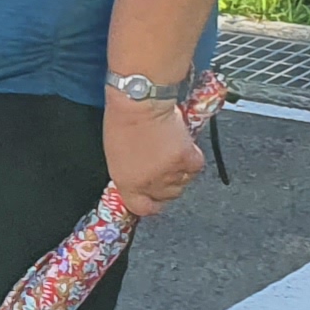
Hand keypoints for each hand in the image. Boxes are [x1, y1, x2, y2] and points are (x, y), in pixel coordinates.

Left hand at [102, 91, 202, 219]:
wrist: (140, 102)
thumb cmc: (122, 120)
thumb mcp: (115, 155)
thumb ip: (129, 174)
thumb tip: (140, 180)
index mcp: (127, 183)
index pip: (143, 208)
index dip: (151, 204)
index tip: (155, 199)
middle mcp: (149, 183)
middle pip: (167, 196)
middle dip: (167, 185)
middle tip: (165, 166)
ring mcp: (170, 173)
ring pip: (183, 183)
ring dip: (180, 171)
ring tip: (171, 151)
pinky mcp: (187, 160)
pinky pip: (195, 168)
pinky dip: (191, 158)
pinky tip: (182, 146)